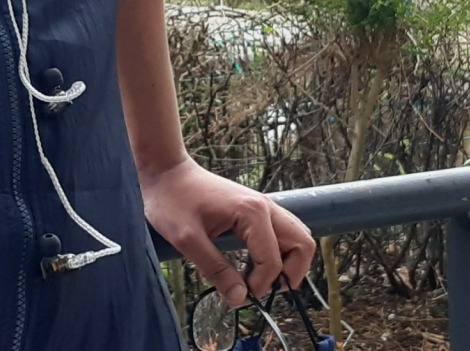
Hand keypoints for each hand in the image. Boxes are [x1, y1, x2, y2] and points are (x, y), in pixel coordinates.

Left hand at [139, 157, 315, 307]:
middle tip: (262, 290)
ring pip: (297, 238)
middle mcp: (265, 207)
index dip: (261, 285)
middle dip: (290, 274)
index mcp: (252, 213)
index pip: (273, 261)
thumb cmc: (171, 200)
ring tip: (260, 279)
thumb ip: (216, 270)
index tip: (241, 296)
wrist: (166, 171)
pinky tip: (254, 263)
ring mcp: (264, 206)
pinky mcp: (256, 209)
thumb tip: (241, 299)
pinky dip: (279, 252)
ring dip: (288, 263)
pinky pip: (283, 233)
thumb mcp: (187, 240)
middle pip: (303, 245)